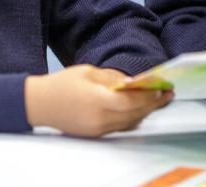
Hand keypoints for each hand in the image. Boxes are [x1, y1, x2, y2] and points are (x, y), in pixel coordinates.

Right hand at [25, 65, 171, 136]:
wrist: (38, 104)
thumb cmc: (61, 84)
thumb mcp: (88, 72)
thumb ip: (112, 78)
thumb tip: (133, 81)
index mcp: (97, 100)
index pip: (131, 101)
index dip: (149, 95)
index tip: (162, 87)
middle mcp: (99, 119)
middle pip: (134, 114)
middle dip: (153, 104)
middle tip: (167, 94)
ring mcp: (97, 129)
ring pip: (129, 122)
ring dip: (145, 112)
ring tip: (157, 101)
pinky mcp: (95, 134)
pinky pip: (120, 127)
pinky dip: (132, 118)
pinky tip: (139, 108)